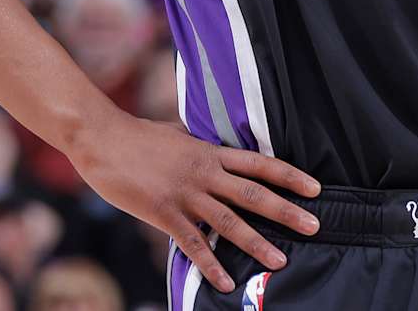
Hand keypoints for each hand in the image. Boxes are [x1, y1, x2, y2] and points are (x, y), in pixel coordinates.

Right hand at [70, 111, 320, 292]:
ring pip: (230, 222)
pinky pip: (193, 243)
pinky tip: (226, 282)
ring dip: (257, 243)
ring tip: (280, 260)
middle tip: (315, 226)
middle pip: (254, 194)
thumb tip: (217, 150)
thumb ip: (201, 147)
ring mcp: (185, 194)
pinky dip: (211, 264)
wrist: (102, 137)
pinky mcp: (164, 212)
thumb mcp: (178, 135)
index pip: (259, 164)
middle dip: (287, 211)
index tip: (315, 188)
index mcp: (209, 152)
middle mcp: (204, 172)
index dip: (289, 176)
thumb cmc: (138, 135)